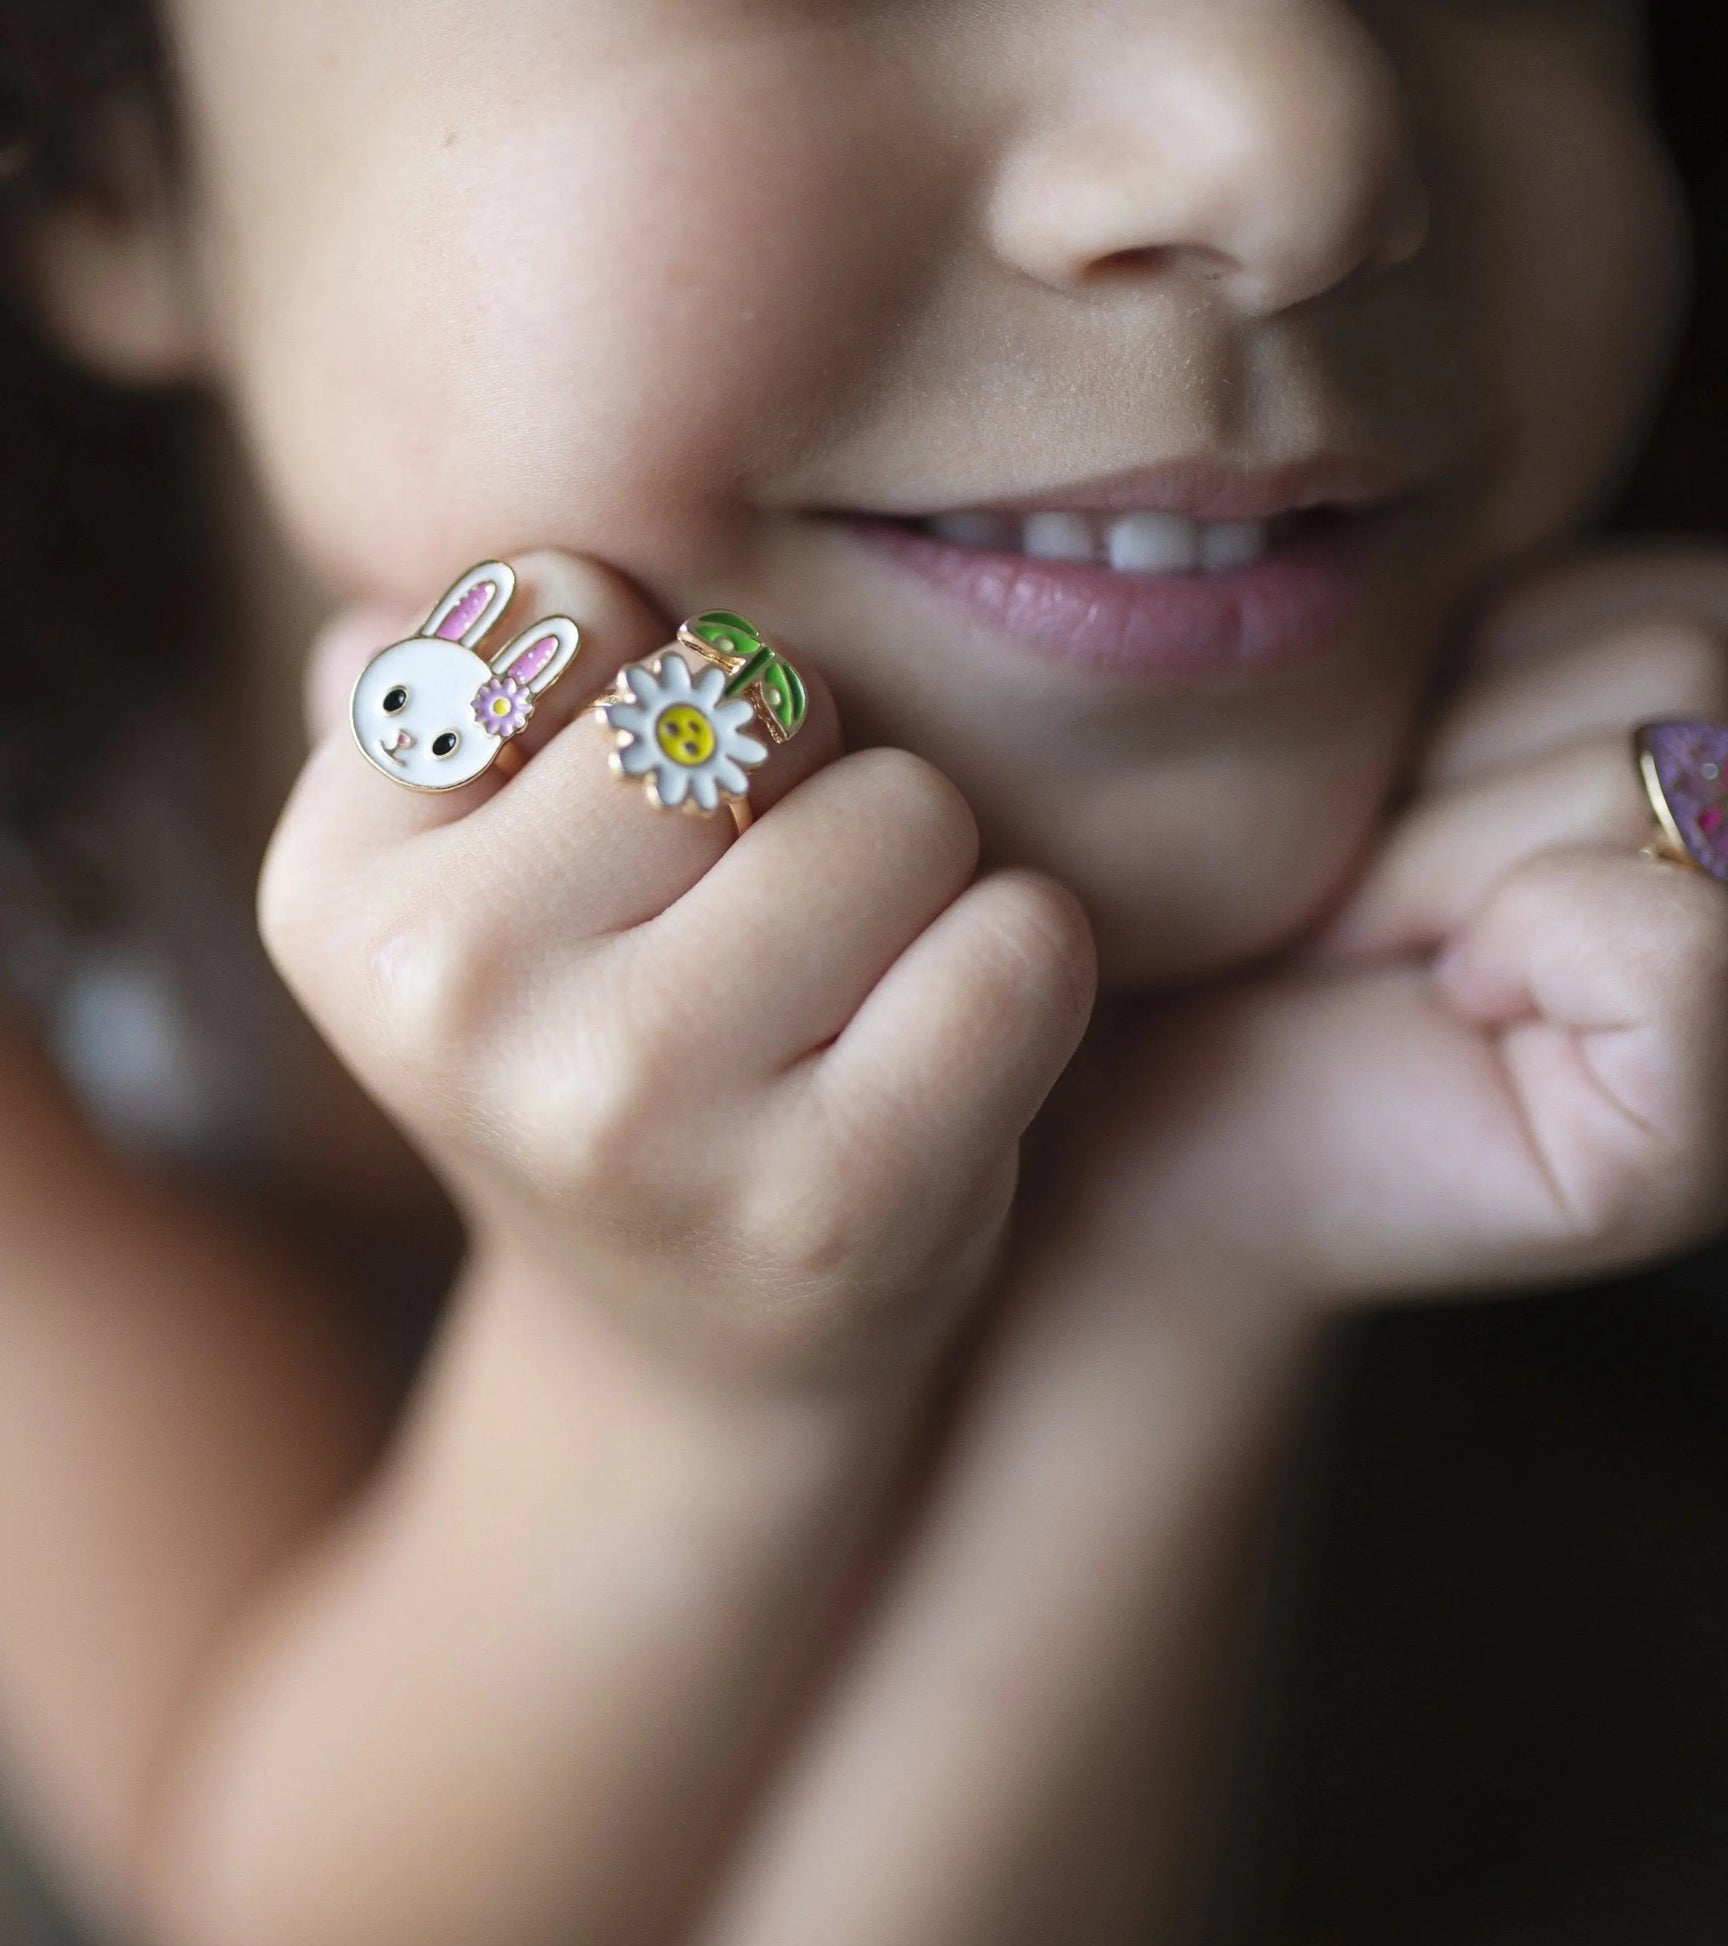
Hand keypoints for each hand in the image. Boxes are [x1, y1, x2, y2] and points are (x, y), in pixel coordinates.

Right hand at [263, 552, 1095, 1379]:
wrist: (700, 1328)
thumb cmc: (611, 1049)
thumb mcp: (478, 882)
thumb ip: (447, 707)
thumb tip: (448, 593)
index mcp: (335, 888)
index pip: (571, 602)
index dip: (657, 691)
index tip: (639, 829)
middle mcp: (455, 996)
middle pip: (751, 698)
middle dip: (803, 775)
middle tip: (772, 916)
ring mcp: (634, 1108)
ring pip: (902, 810)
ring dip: (923, 873)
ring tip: (849, 987)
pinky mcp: (832, 1197)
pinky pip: (1019, 943)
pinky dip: (1024, 965)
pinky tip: (943, 1051)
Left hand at [1031, 542, 1727, 1312]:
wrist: (1118, 1117)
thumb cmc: (1212, 911)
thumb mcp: (1365, 722)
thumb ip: (1505, 631)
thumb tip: (1565, 521)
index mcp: (1697, 787)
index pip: (1708, 602)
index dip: (1489, 668)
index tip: (1360, 801)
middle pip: (1698, 659)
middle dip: (1447, 765)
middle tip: (1342, 892)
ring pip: (1670, 764)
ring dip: (1442, 851)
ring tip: (1364, 941)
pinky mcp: (1703, 1146)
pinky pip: (1680, 931)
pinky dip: (1514, 940)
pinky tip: (1437, 1006)